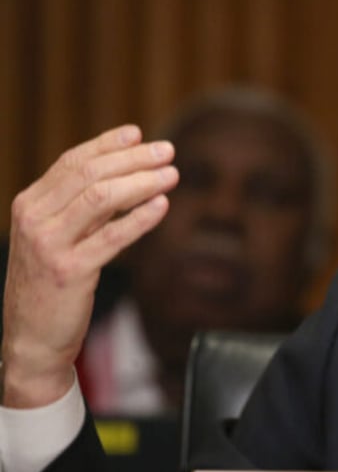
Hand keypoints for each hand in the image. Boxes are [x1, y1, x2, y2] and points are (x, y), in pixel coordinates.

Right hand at [1, 125, 178, 407]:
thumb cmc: (51, 283)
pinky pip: (111, 237)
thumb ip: (82, 205)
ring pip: (101, 198)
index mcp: (30, 204)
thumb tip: (127, 172)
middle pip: (89, 174)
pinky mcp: (69, 272)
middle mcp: (34, 219)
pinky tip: (162, 206)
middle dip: (133, 159)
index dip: (107, 144)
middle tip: (167, 151)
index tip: (139, 133)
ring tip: (172, 175)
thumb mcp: (58, 236)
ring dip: (142, 182)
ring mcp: (49, 245)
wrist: (32, 338)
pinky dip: (140, 218)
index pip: (72, 161)